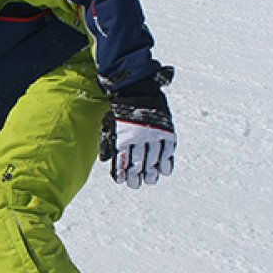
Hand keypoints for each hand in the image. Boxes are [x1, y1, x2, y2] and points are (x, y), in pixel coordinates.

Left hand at [100, 68, 175, 188]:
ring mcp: (154, 134)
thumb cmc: (120, 109)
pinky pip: (168, 151)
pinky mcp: (166, 131)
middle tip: (135, 184)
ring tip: (149, 179)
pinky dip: (166, 162)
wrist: (137, 88)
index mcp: (123, 136)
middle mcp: (138, 137)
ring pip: (153, 160)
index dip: (122, 173)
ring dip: (151, 173)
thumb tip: (104, 160)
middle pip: (138, 163)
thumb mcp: (109, 124)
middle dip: (136, 176)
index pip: (122, 160)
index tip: (122, 181)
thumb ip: (108, 142)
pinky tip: (164, 171)